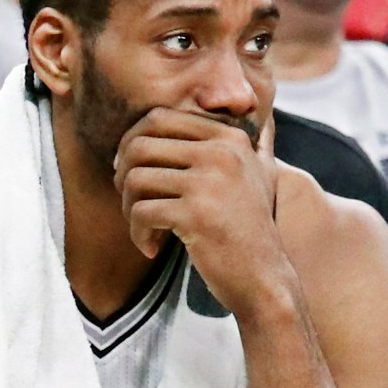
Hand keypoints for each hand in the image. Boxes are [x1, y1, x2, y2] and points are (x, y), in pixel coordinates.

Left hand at [114, 107, 283, 315]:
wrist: (264, 278)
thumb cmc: (252, 229)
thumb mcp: (261, 174)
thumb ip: (250, 142)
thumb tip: (247, 109)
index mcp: (230, 137)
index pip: (159, 118)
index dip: (132, 141)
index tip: (130, 170)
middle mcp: (222, 152)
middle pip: (140, 144)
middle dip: (123, 174)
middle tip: (129, 200)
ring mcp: (209, 182)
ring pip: (135, 178)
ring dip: (128, 208)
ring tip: (143, 228)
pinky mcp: (196, 214)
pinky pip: (141, 212)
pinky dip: (137, 234)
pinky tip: (151, 247)